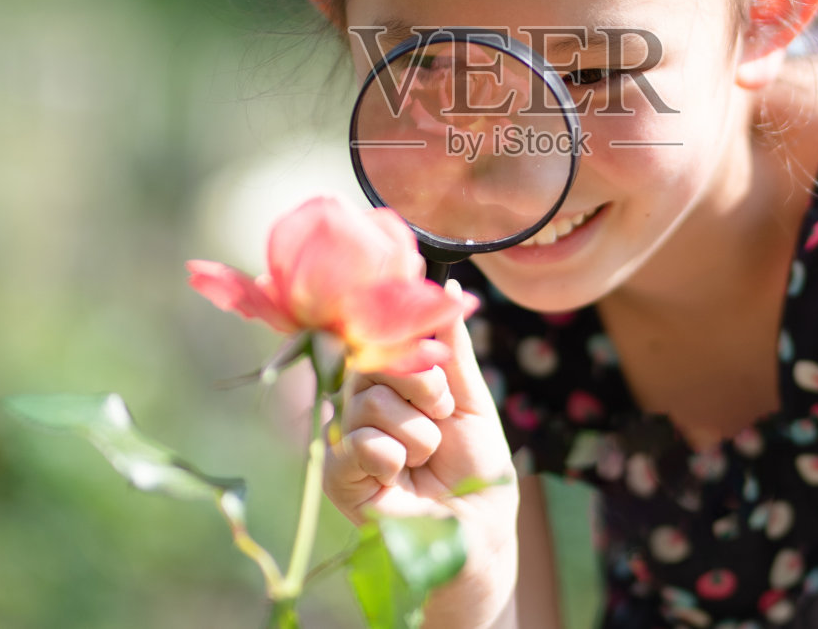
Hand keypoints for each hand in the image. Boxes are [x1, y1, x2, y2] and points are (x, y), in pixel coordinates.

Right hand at [324, 279, 520, 625]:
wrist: (478, 533)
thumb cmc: (477, 469)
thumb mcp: (472, 398)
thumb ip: (452, 347)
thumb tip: (446, 285)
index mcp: (393, 381)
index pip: (383, 336)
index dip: (405, 335)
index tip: (434, 348)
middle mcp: (364, 403)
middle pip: (373, 362)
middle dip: (424, 386)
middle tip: (442, 415)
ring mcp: (348, 438)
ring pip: (368, 403)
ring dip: (416, 431)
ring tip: (426, 455)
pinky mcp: (339, 476)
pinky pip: (356, 442)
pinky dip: (390, 456)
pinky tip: (401, 474)